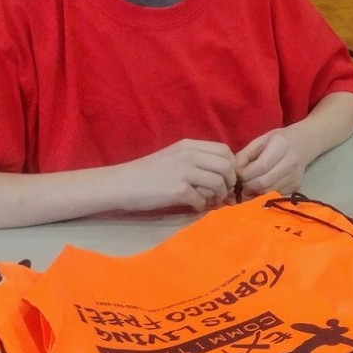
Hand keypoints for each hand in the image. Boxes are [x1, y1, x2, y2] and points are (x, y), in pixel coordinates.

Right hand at [115, 139, 237, 211]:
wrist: (121, 184)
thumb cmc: (147, 173)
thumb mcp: (174, 157)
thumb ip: (196, 160)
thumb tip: (222, 174)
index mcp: (189, 145)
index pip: (225, 150)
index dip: (232, 166)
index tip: (226, 179)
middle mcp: (189, 155)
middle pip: (226, 166)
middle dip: (230, 183)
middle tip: (223, 194)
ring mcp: (183, 171)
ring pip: (218, 183)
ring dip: (219, 196)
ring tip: (211, 202)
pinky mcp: (177, 190)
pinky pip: (202, 200)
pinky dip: (202, 206)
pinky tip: (194, 206)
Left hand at [235, 127, 308, 198]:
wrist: (303, 143)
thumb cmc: (278, 140)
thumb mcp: (260, 141)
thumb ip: (245, 155)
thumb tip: (233, 172)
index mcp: (281, 146)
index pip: (260, 167)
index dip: (245, 175)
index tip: (235, 176)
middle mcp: (290, 162)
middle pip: (264, 182)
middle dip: (247, 186)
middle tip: (239, 185)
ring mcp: (295, 176)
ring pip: (269, 191)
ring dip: (254, 192)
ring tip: (246, 188)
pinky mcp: (296, 186)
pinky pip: (275, 195)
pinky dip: (264, 194)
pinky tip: (258, 190)